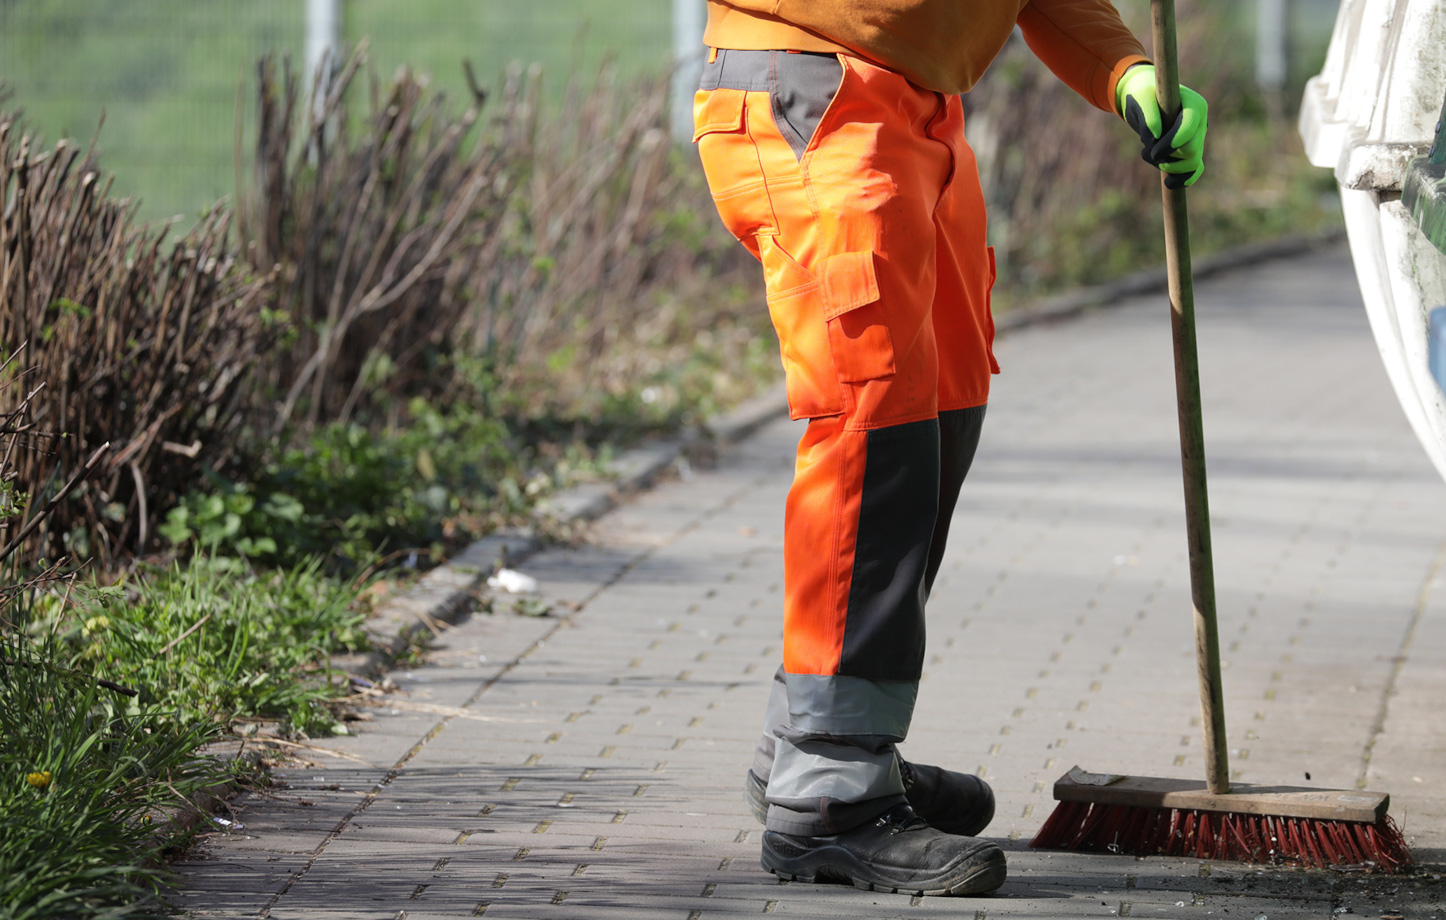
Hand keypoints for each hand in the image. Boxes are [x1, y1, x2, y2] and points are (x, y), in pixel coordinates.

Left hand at [1116, 64, 1207, 188]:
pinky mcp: (1192, 150)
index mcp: (1194, 105)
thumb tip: (1154, 137)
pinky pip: (1196, 170)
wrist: (1145, 100)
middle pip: (1191, 150)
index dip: (1172, 143)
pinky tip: (1169, 183)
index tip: (1153, 151)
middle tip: (1147, 152)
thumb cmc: (1143, 96)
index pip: (1189, 129)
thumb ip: (1148, 115)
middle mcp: (1201, 121)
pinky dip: (1184, 179)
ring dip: (1168, 168)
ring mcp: (1199, 137)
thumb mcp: (1140, 99)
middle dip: (1167, 157)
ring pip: (1192, 163)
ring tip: (1149, 156)